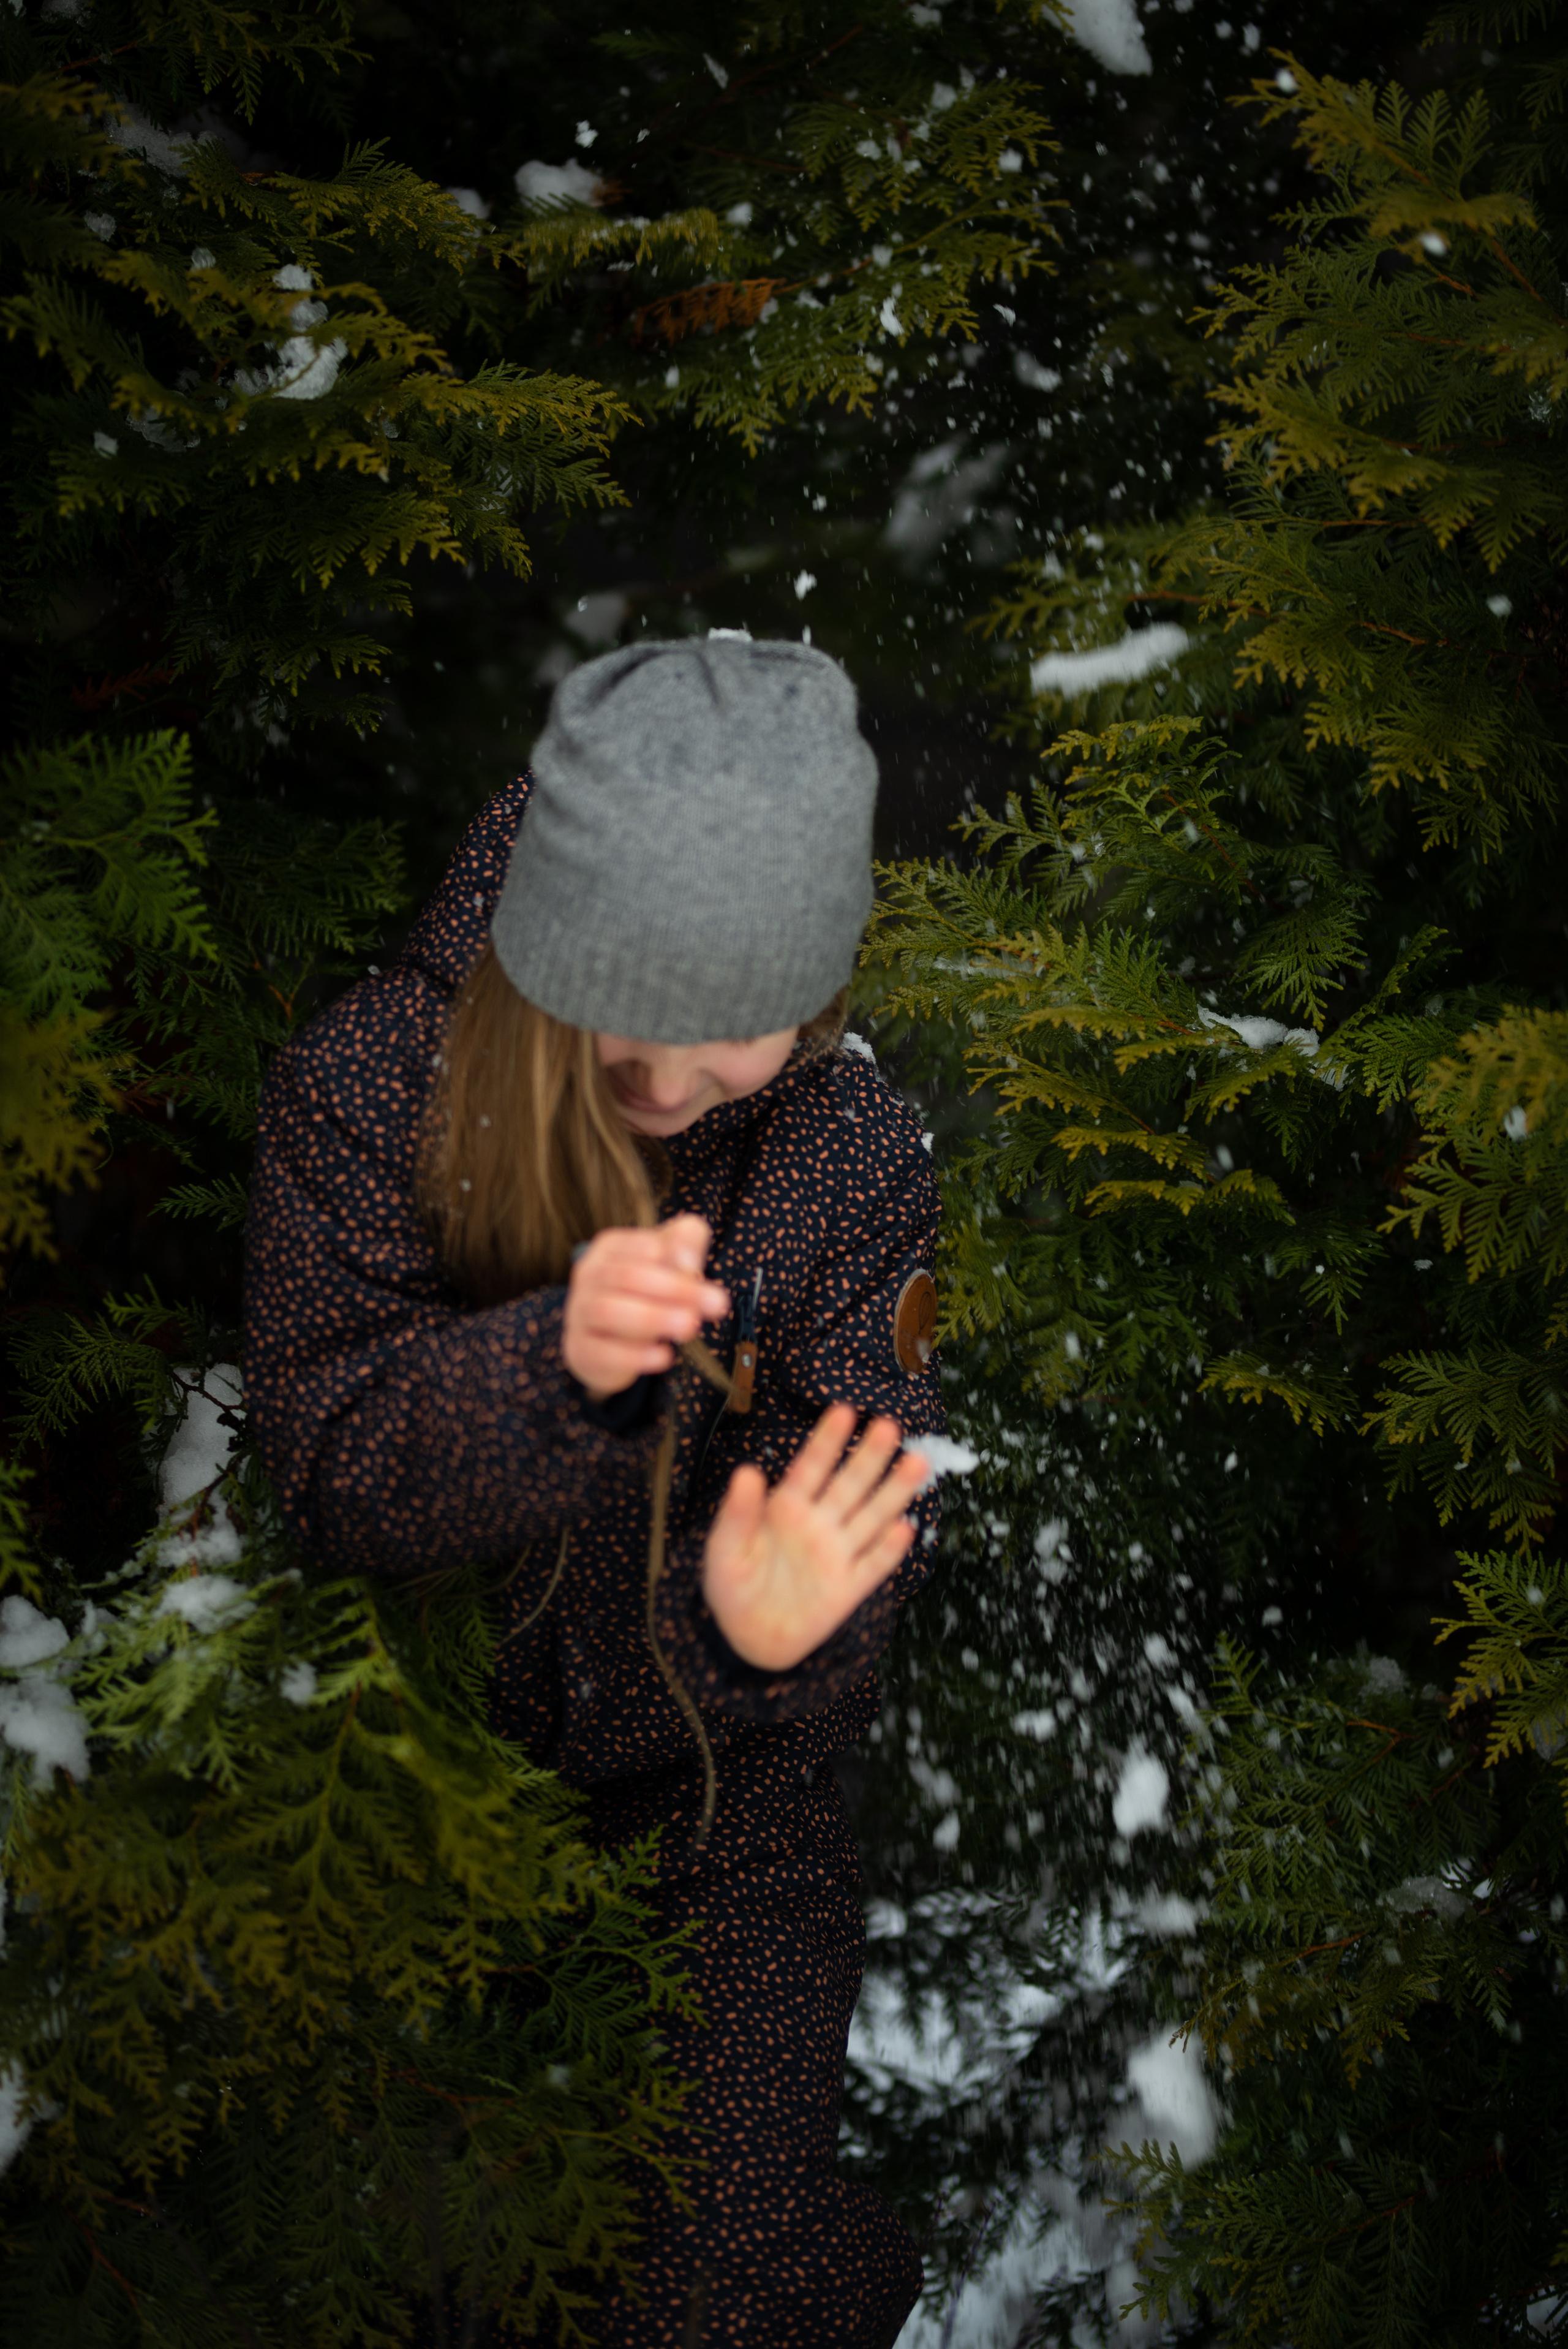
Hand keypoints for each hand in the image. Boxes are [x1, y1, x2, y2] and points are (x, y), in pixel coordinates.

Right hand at [563, 1215, 728, 1403]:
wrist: (608, 1342)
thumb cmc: (648, 1290)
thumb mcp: (671, 1257)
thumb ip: (686, 1241)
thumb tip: (687, 1259)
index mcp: (610, 1247)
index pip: (645, 1248)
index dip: (678, 1260)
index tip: (703, 1275)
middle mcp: (589, 1275)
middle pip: (627, 1277)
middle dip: (675, 1289)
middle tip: (717, 1304)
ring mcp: (578, 1312)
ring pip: (608, 1311)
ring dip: (653, 1318)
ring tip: (691, 1326)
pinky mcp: (580, 1349)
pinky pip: (602, 1352)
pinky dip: (635, 1355)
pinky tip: (666, 1356)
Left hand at [702, 1404, 928, 1672]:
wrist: (747, 1638)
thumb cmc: (732, 1585)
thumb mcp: (724, 1548)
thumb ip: (737, 1513)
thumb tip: (747, 1471)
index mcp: (787, 1507)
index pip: (811, 1467)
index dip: (827, 1441)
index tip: (843, 1410)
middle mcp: (819, 1523)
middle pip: (849, 1485)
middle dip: (869, 1457)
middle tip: (890, 1426)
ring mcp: (837, 1554)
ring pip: (870, 1517)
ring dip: (893, 1492)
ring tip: (916, 1464)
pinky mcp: (848, 1588)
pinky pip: (872, 1566)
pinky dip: (888, 1549)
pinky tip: (904, 1527)